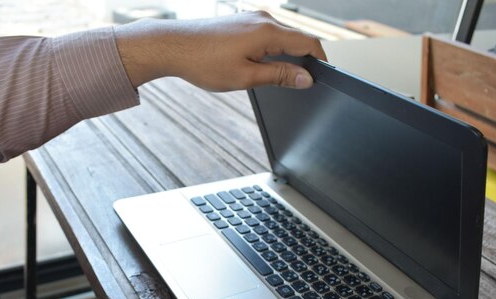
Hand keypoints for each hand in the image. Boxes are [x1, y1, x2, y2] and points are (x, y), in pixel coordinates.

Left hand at [115, 11, 325, 90]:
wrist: (172, 46)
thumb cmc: (203, 62)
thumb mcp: (245, 76)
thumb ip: (279, 76)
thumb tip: (305, 78)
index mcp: (268, 32)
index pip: (309, 43)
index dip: (320, 62)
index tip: (323, 77)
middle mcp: (263, 19)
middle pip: (298, 38)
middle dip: (305, 60)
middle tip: (303, 83)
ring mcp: (252, 18)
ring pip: (283, 36)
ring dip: (287, 55)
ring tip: (280, 78)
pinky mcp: (242, 22)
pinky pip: (268, 34)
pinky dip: (273, 49)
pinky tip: (262, 65)